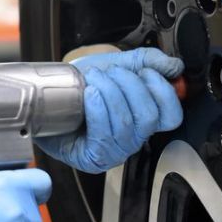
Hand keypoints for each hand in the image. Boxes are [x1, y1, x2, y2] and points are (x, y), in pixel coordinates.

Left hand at [35, 47, 183, 172]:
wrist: (46, 96)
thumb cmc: (79, 86)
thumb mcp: (116, 65)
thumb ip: (146, 62)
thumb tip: (175, 66)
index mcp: (142, 119)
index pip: (172, 116)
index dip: (164, 92)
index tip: (145, 72)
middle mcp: (132, 139)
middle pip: (149, 117)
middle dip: (130, 86)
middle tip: (111, 73)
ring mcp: (113, 152)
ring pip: (126, 124)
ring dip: (110, 93)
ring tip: (94, 79)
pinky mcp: (92, 158)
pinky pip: (105, 136)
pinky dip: (99, 110)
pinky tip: (89, 95)